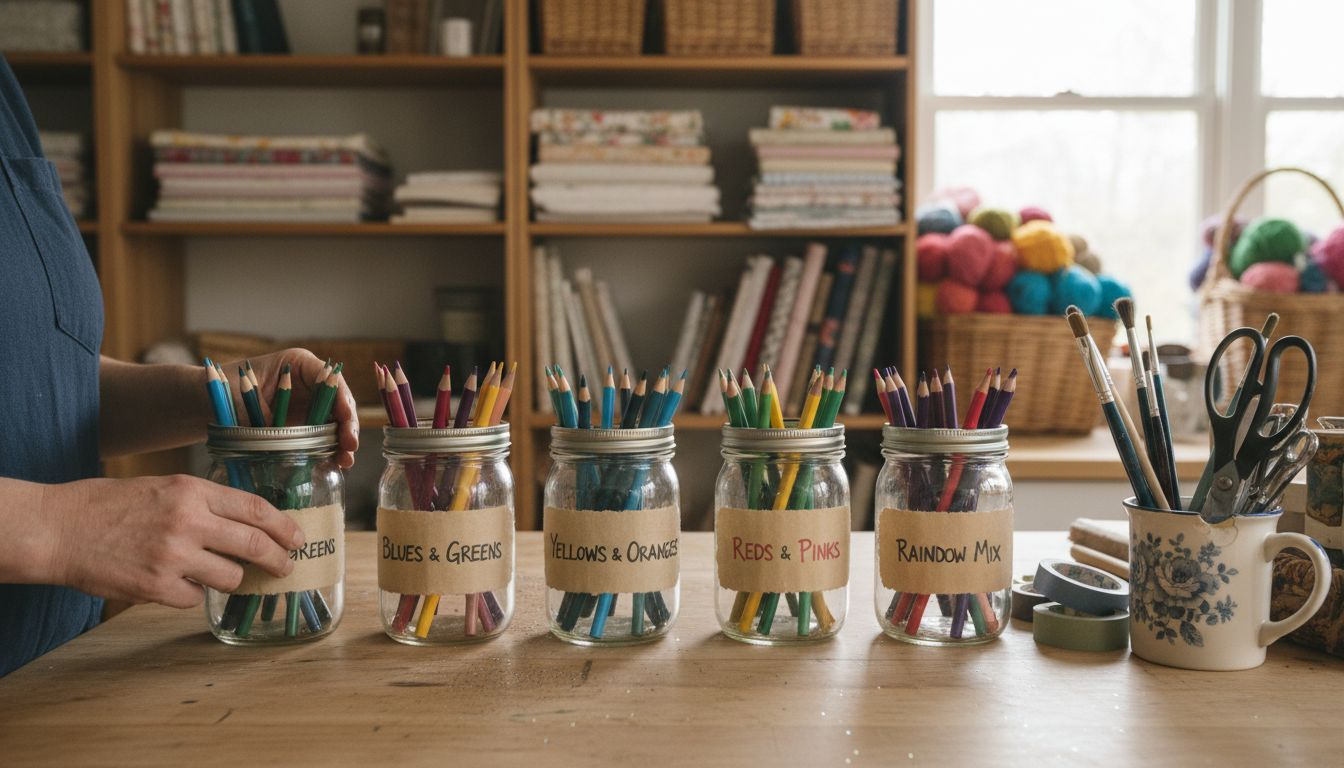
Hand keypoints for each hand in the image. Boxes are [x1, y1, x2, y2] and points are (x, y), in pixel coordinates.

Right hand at [44, 475, 303, 607]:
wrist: (59, 529)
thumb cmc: (109, 505)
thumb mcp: (163, 487)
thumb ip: (204, 502)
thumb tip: (247, 522)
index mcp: (192, 491)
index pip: (256, 509)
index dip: (284, 526)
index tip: (297, 537)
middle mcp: (188, 522)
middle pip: (255, 545)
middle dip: (277, 560)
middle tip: (285, 567)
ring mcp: (173, 557)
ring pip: (230, 578)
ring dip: (231, 579)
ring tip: (219, 574)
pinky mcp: (156, 588)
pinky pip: (195, 598)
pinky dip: (191, 593)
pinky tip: (175, 582)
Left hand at [224, 348, 358, 468]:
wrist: (202, 403)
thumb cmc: (220, 390)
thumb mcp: (243, 399)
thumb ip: (268, 415)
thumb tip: (288, 440)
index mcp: (298, 365)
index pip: (330, 380)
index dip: (342, 401)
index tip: (345, 422)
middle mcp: (308, 383)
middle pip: (339, 403)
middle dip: (347, 426)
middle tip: (349, 447)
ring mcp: (306, 405)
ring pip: (334, 422)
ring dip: (342, 442)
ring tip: (344, 462)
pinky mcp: (300, 426)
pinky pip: (320, 437)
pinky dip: (328, 450)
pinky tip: (332, 464)